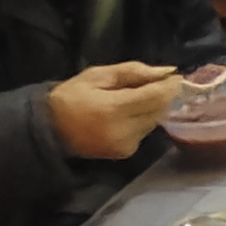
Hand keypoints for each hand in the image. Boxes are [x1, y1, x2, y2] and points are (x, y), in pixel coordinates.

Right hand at [47, 62, 183, 159]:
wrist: (51, 129)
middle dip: (162, 95)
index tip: (175, 76)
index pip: (155, 96)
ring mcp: (125, 145)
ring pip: (154, 121)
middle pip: (159, 110)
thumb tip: (166, 72)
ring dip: (153, 108)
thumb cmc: (73, 96)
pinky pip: (145, 132)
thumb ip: (133, 72)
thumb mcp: (98, 75)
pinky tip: (128, 115)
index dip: (170, 85)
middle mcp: (123, 130)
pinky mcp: (125, 153)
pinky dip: (143, 121)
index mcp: (113, 108)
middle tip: (154, 83)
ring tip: (135, 98)